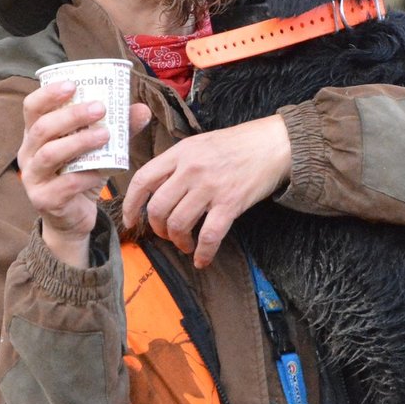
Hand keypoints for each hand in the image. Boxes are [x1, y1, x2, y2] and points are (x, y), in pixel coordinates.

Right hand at [18, 80, 150, 266]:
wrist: (73, 217)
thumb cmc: (81, 174)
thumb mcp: (98, 149)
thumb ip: (117, 129)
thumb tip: (142, 110)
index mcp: (36, 134)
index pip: (32, 107)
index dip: (48, 94)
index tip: (73, 84)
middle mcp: (28, 153)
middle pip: (42, 128)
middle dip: (71, 115)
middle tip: (100, 108)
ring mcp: (33, 178)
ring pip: (49, 154)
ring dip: (78, 142)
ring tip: (105, 134)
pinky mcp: (44, 200)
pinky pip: (64, 185)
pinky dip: (85, 176)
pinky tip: (102, 171)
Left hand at [122, 115, 291, 267]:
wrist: (273, 144)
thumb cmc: (237, 145)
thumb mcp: (199, 144)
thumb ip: (178, 163)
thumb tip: (157, 189)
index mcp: (180, 153)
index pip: (143, 179)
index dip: (130, 204)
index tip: (131, 221)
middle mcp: (191, 169)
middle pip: (158, 208)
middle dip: (158, 229)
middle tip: (167, 234)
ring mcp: (210, 187)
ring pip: (179, 224)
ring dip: (179, 242)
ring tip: (186, 245)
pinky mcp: (230, 203)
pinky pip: (209, 236)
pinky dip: (203, 253)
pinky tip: (202, 259)